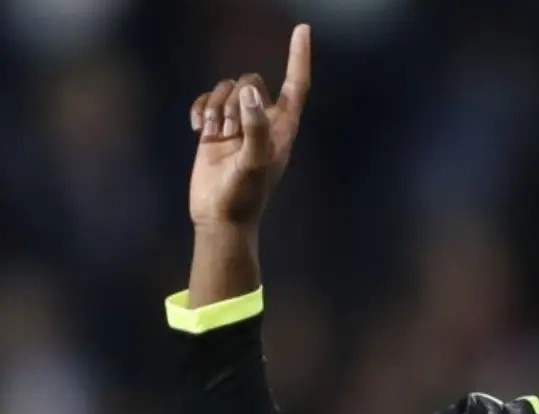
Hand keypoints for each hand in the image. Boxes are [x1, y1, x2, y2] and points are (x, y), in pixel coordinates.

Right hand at [188, 25, 310, 226]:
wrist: (220, 218)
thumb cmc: (245, 195)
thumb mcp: (255, 162)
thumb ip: (255, 127)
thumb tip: (249, 93)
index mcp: (283, 128)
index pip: (296, 86)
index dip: (299, 57)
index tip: (302, 29)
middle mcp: (263, 122)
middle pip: (251, 82)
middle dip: (234, 99)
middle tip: (229, 132)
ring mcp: (238, 124)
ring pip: (226, 89)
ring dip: (215, 106)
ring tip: (213, 134)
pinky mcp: (214, 130)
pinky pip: (206, 100)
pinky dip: (199, 108)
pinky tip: (195, 128)